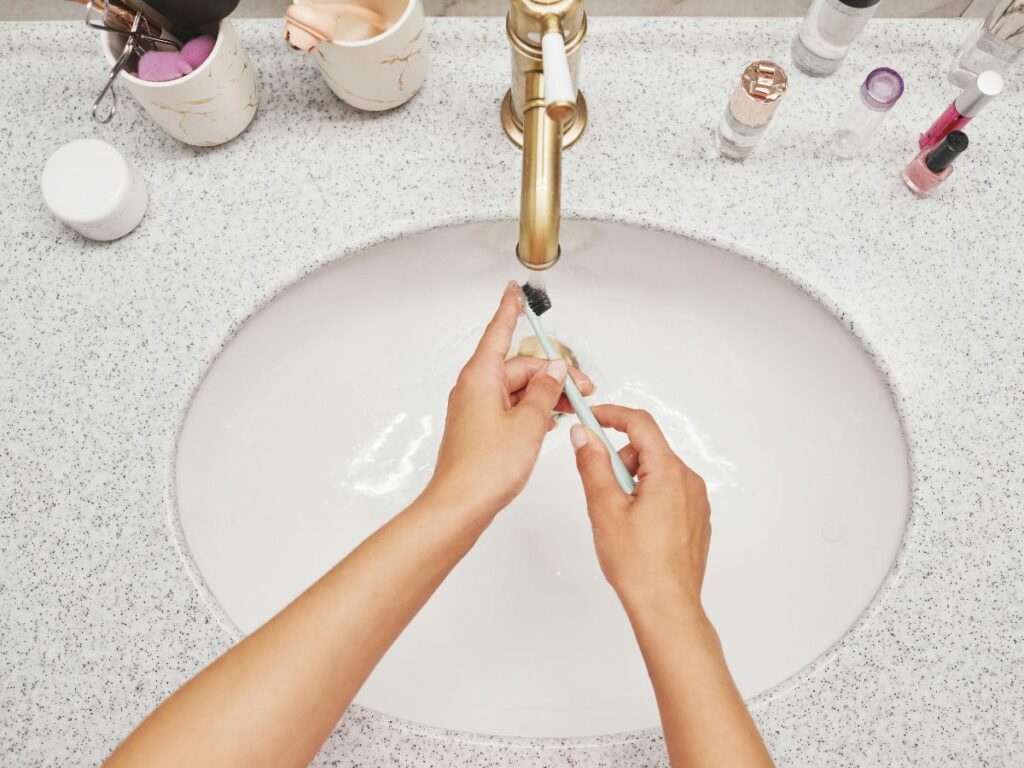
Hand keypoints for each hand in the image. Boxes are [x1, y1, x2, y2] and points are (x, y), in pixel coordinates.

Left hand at [426, 283, 594, 516]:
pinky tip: (551, 423)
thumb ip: (546, 392)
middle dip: (552, 374)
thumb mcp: (529, 423)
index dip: (511, 310)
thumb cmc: (486, 466)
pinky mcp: (481, 430)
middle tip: (583, 388)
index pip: (499, 332)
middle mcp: (475, 388)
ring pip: (518, 390)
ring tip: (573, 408)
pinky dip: (532, 412)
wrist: (461, 504)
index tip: (514, 291)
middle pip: (519, 367)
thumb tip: (554, 370)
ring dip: (546, 396)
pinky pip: (511, 409)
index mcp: (481, 376)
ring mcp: (476, 410)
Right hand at [569, 405, 710, 616]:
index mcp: (668, 473)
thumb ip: (593, 464)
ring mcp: (696, 502)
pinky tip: (636, 530)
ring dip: (633, 482)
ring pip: (657, 472)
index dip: (611, 414)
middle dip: (619, 460)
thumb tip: (583, 434)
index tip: (589, 417)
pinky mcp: (696, 519)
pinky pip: (668, 493)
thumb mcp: (604, 508)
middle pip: (647, 449)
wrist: (667, 608)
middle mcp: (689, 481)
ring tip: (620, 519)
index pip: (640, 424)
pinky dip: (647, 498)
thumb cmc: (638, 565)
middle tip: (603, 492)